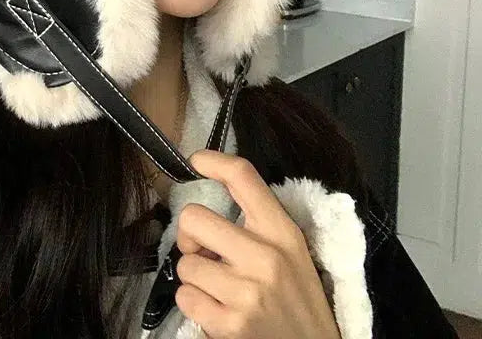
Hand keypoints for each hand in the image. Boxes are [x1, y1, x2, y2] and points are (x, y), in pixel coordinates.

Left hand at [174, 150, 340, 338]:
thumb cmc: (298, 301)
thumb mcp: (292, 252)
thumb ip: (259, 223)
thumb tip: (209, 203)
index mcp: (283, 231)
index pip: (243, 176)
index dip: (213, 160)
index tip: (196, 160)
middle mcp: (265, 257)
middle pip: (194, 217)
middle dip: (189, 236)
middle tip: (202, 252)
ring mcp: (247, 292)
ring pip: (184, 264)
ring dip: (195, 278)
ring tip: (219, 289)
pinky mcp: (231, 325)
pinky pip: (185, 298)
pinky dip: (195, 305)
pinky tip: (217, 311)